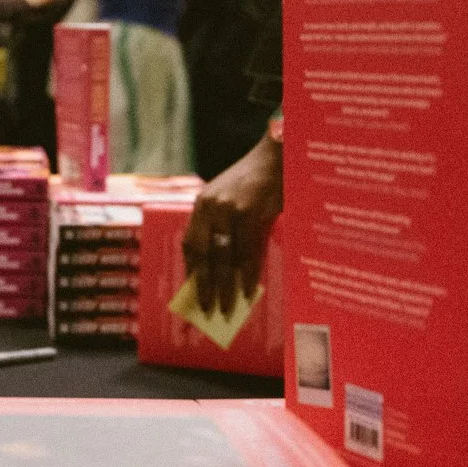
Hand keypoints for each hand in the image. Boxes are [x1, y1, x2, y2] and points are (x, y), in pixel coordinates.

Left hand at [185, 131, 282, 316]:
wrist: (277, 156)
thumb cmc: (256, 180)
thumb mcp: (230, 197)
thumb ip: (222, 224)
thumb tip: (221, 266)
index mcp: (202, 203)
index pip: (190, 243)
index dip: (192, 270)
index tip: (193, 292)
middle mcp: (211, 207)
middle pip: (205, 254)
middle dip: (206, 285)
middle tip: (207, 310)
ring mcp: (230, 210)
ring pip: (225, 257)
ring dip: (225, 286)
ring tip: (226, 308)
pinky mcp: (251, 213)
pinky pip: (247, 252)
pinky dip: (247, 274)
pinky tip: (246, 291)